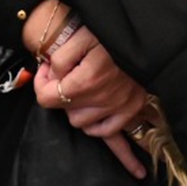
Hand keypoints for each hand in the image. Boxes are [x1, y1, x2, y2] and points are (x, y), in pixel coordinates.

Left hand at [34, 24, 150, 178]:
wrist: (144, 34)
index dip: (42, 83)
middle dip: (62, 95)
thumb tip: (48, 76)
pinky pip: (110, 135)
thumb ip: (58, 58)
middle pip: (65, 112)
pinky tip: (124, 153)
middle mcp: (103, 98)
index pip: (46, 97)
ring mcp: (119, 107)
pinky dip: (112, 141)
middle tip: (67, 75)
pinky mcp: (131, 110)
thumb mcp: (80, 35)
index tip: (47, 70)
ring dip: (79, 109)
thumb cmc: (111, 33)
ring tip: (84, 90)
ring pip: (82, 123)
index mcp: (86, 80)